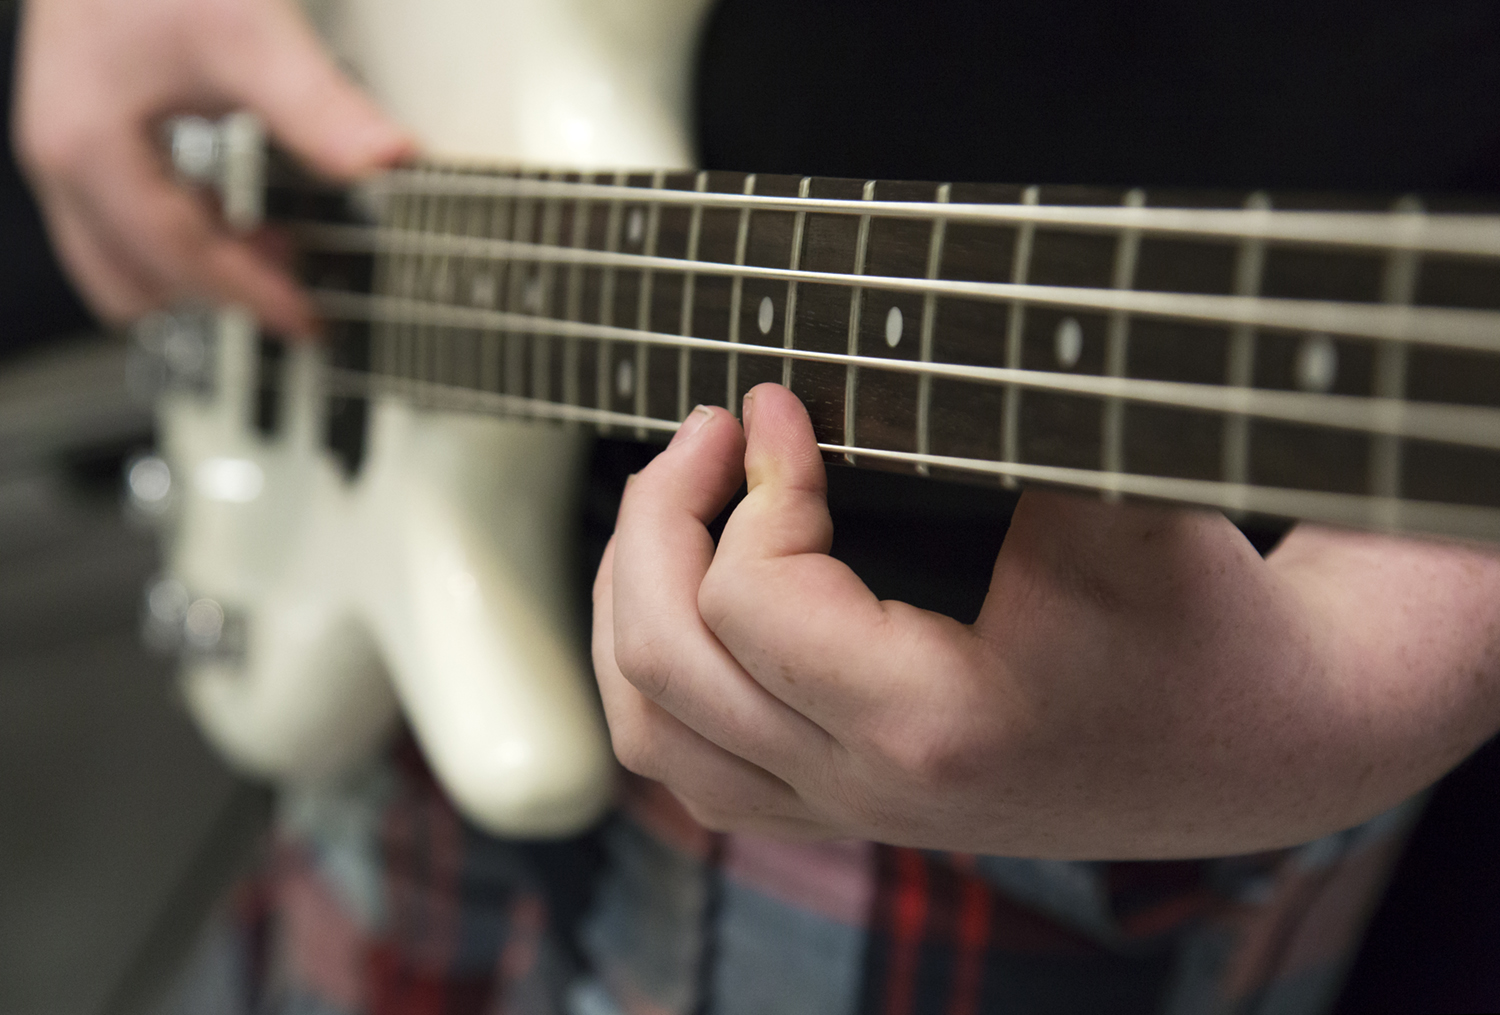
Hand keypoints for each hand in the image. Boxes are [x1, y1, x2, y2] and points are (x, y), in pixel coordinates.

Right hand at [11, 0, 413, 332]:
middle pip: (135, 279)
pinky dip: (181, 233)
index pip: (180, 257)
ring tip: (280, 249)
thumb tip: (387, 163)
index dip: (252, 298)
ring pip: (120, 259)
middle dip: (218, 294)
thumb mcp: (249, 31)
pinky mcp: (78, 130)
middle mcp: (60, 156)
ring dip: (196, 270)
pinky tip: (241, 212)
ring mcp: (61, 145)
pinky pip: (121, 221)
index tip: (311, 323)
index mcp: (88, 146)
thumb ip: (317, 108)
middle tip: (303, 290)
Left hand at [593, 383, 1499, 857]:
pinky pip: (694, 768)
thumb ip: (1008, 409)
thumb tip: (879, 317)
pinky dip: (659, 678)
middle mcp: (869, 789)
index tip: (782, 402)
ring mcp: (852, 813)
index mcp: (932, 724)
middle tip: (703, 433)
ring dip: (631, 606)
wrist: (1269, 741)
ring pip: (656, 734)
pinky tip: (690, 597)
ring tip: (669, 508)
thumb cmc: (1207, 613)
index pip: (751, 597)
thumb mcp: (1127, 492)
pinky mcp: (850, 812)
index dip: (749, 478)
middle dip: (654, 525)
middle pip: (665, 665)